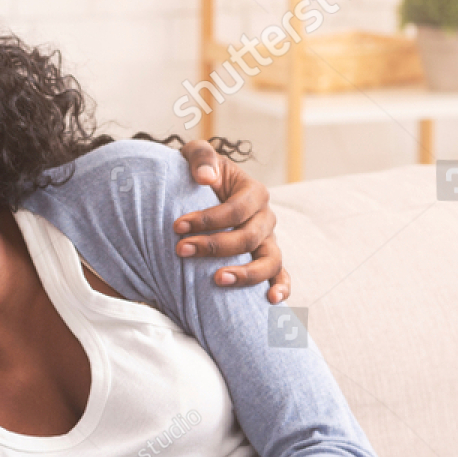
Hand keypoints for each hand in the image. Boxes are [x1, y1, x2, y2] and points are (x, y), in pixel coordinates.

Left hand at [174, 139, 290, 303]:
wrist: (200, 190)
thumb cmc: (199, 173)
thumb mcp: (196, 155)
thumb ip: (201, 158)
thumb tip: (206, 178)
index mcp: (254, 192)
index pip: (236, 209)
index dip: (207, 219)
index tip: (176, 226)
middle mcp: (265, 217)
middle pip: (249, 237)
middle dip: (214, 246)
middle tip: (181, 250)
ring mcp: (268, 240)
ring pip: (269, 260)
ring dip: (245, 273)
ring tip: (218, 280)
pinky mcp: (265, 258)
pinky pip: (280, 274)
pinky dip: (281, 287)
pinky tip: (271, 301)